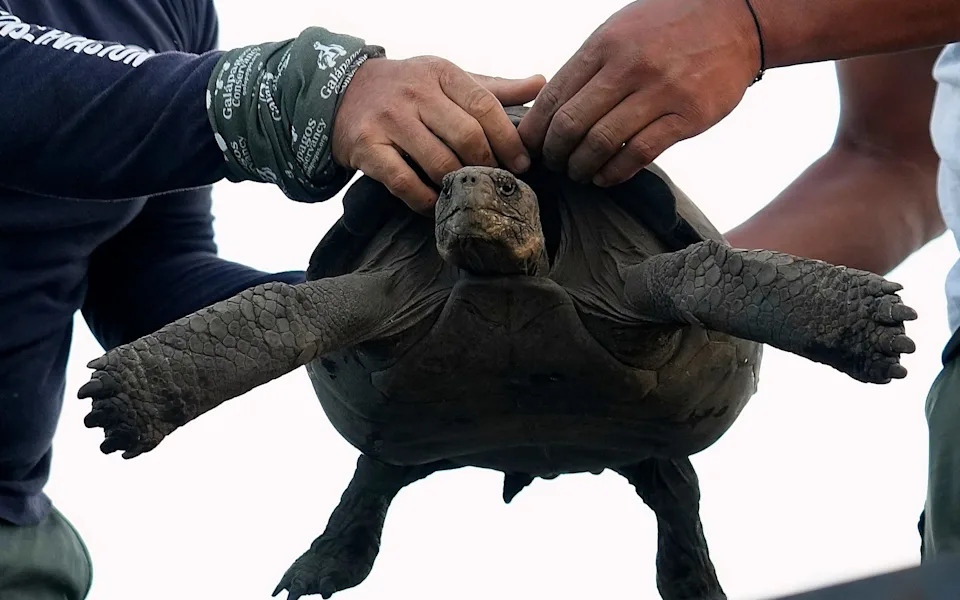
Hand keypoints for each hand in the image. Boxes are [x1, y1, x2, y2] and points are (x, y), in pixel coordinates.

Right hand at [332, 56, 544, 212]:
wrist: (343, 92)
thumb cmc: (407, 88)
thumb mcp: (447, 79)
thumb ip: (493, 88)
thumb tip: (540, 84)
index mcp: (441, 73)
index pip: (484, 106)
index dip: (509, 138)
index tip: (522, 162)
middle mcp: (415, 93)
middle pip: (466, 136)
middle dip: (488, 164)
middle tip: (497, 181)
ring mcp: (389, 121)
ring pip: (439, 163)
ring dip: (460, 184)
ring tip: (471, 193)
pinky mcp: (368, 148)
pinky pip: (405, 183)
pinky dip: (426, 201)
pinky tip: (437, 205)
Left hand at [518, 0, 759, 186]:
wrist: (736, 19)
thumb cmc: (669, 26)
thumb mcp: (621, 30)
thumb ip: (589, 66)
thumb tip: (550, 107)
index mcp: (604, 44)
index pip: (554, 96)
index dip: (535, 130)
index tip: (530, 147)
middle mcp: (629, 66)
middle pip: (571, 124)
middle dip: (554, 153)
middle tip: (553, 164)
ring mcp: (660, 91)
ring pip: (602, 143)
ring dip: (581, 167)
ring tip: (578, 172)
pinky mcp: (688, 116)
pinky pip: (639, 153)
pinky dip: (615, 172)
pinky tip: (605, 177)